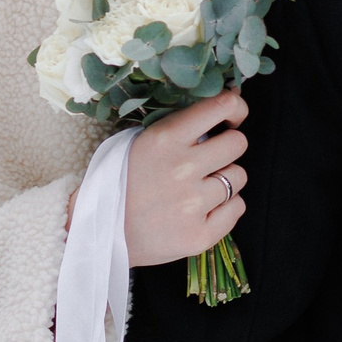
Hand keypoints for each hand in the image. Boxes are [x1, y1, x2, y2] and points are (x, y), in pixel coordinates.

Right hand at [124, 91, 247, 266]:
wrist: (102, 234)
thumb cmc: (124, 183)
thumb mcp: (140, 142)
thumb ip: (179, 128)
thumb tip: (224, 110)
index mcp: (165, 138)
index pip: (221, 106)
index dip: (235, 109)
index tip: (231, 118)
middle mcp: (182, 168)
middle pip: (238, 143)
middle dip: (228, 148)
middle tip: (211, 160)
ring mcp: (192, 204)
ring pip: (238, 177)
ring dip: (225, 180)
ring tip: (199, 189)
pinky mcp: (200, 235)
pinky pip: (237, 208)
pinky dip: (225, 209)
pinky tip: (203, 211)